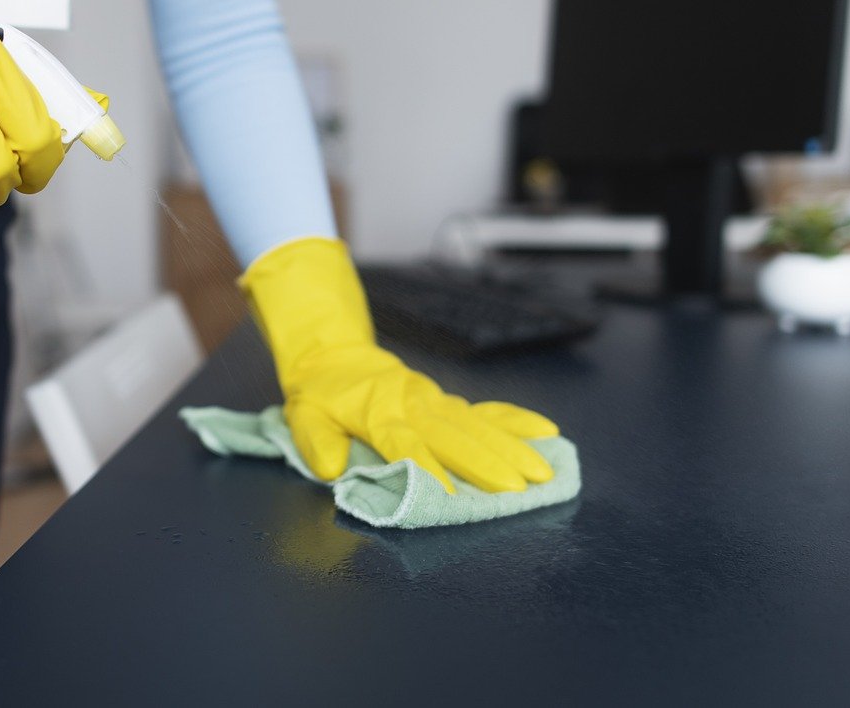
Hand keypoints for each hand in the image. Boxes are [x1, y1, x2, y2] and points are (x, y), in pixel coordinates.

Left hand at [240, 238, 558, 493]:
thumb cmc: (319, 394)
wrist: (334, 354)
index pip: (405, 445)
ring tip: (543, 470)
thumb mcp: (303, 416)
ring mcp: (434, 401)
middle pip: (453, 436)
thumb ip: (316, 442)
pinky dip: (515, 421)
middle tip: (519, 487)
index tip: (450, 494)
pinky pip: (484, 410)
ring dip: (510, 447)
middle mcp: (413, 406)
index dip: (427, 469)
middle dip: (486, 462)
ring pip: (476, 425)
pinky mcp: (445, 400)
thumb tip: (331, 469)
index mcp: (377, 413)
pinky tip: (546, 432)